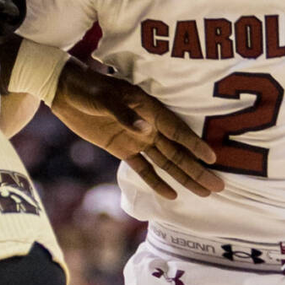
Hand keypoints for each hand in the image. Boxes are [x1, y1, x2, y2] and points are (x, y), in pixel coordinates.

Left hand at [51, 60, 222, 201]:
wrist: (66, 91)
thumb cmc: (89, 88)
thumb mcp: (105, 98)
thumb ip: (124, 114)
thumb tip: (146, 130)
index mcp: (150, 109)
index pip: (176, 130)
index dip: (194, 145)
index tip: (212, 158)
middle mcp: (149, 126)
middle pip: (178, 152)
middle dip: (197, 169)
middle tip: (217, 186)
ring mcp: (137, 138)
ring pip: (166, 162)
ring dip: (184, 177)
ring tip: (203, 193)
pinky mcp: (123, 149)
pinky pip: (143, 168)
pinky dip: (156, 182)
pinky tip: (171, 195)